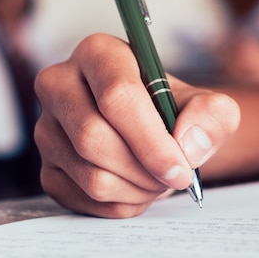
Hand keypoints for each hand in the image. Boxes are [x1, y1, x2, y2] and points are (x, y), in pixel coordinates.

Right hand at [34, 34, 239, 217]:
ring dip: (137, 189)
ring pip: (90, 175)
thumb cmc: (173, 112)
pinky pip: (83, 199)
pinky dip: (122, 204)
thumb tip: (188, 143)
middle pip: (93, 138)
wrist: (154, 134)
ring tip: (159, 179)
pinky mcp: (46, 168)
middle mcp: (60, 84)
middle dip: (144, 169)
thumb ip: (213, 115)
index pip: (116, 96)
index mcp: (98, 53)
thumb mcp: (206, 106)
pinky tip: (139, 187)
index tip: (181, 168)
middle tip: (175, 176)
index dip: (151, 140)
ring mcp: (46, 128)